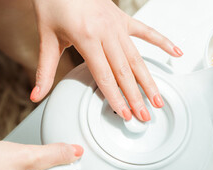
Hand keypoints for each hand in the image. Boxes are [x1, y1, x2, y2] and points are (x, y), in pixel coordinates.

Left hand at [29, 0, 182, 121]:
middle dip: (136, 97)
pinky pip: (147, 32)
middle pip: (125, 71)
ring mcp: (117, 25)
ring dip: (149, 80)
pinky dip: (163, 42)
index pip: (104, 75)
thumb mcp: (46, 38)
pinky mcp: (123, 19)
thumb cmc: (53, 3)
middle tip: (145, 116)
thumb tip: (36, 94)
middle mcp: (106, 32)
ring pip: (137, 58)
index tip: (124, 113)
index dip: (115, 97)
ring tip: (158, 99)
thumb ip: (44, 70)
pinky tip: (176, 53)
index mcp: (86, 37)